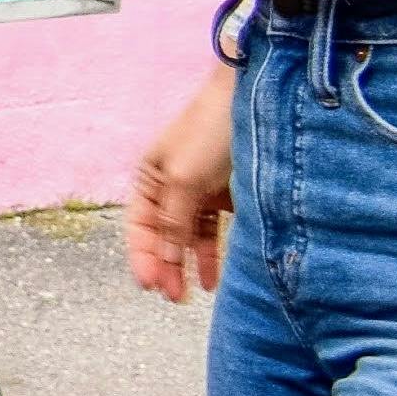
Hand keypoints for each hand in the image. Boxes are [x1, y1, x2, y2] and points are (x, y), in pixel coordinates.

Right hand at [127, 63, 234, 302]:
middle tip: (172, 297)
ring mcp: (201, 189)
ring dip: (191, 262)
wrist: (256, 98)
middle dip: (166, 266)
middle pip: (163, 234)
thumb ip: (172, 220)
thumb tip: (162, 258)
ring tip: (196, 290)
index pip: (140, 227)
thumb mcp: (184, 178)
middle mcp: (171, 186)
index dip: (142, 257)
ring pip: (190, 235)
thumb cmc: (210, 131)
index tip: (150, 287)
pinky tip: (218, 272)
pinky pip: (218, 229)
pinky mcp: (229, 192)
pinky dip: (215, 250)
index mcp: (149, 178)